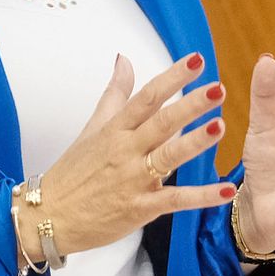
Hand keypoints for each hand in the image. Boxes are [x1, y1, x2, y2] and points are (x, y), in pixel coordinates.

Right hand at [30, 53, 235, 257]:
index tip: (196, 60)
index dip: (172, 77)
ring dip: (195, 142)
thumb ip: (115, 93)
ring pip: (168, 157)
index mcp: (116, 129)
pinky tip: (226, 191)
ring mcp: (133, 180)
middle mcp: (126, 150)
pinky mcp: (140, 208)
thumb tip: (124, 59)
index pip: (147, 97)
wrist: (48, 216)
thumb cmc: (73, 171)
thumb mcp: (93, 127)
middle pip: (160, 123)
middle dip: (190, 105)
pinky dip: (201, 197)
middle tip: (217, 88)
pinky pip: (174, 200)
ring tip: (220, 127)